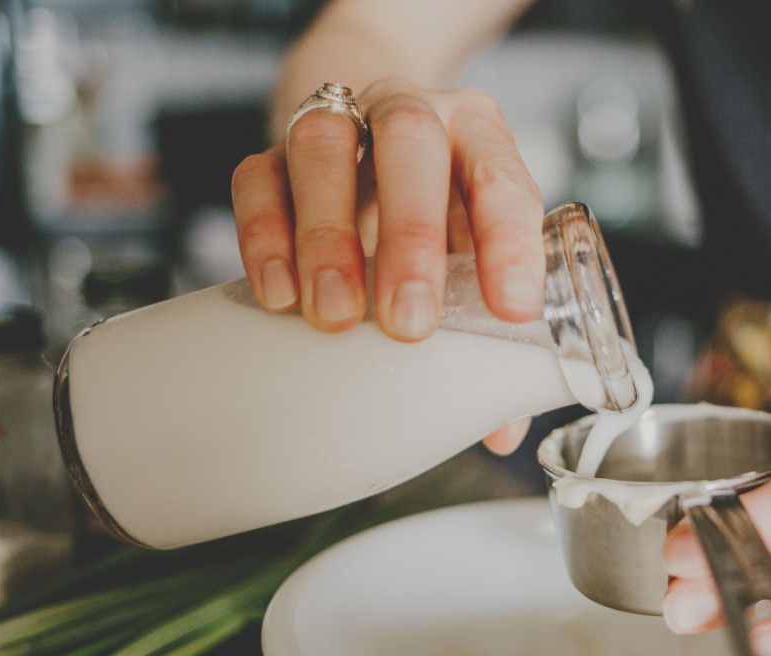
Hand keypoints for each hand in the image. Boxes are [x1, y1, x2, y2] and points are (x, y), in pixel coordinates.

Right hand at [231, 77, 544, 339]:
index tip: (512, 310)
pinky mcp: (272, 154)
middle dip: (411, 235)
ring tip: (336, 317)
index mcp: (479, 136)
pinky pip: (258, 179)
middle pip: (410, 140)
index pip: (502, 178)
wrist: (367, 150)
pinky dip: (265, 238)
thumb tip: (501, 425)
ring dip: (328, 236)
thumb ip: (497, 330)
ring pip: (323, 148)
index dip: (510, 243)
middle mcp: (411, 115)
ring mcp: (339, 126)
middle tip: (409, 323)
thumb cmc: (441, 215)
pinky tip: (281, 297)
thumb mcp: (479, 253)